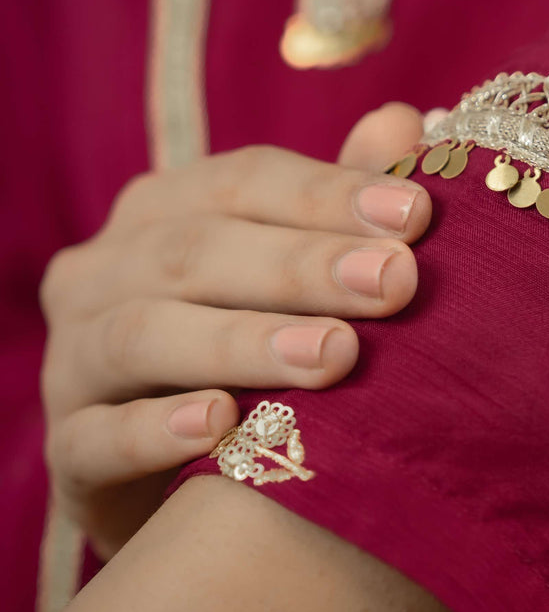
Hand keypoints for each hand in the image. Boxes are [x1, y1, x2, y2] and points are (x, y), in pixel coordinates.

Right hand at [40, 103, 426, 559]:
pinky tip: (220, 426)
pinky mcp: (68, 454)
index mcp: (160, 212)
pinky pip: (98, 437)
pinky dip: (156, 429)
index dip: (328, 194)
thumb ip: (342, 205)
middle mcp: (102, 273)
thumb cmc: (255, 360)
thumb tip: (402, 122)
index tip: (417, 217)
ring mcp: (72, 362)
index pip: (241, 181)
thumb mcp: (302, 279)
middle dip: (302, 266)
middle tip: (394, 284)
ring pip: (141, 335)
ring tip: (332, 356)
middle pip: (195, 251)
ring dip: (242, 342)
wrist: (179, 490)